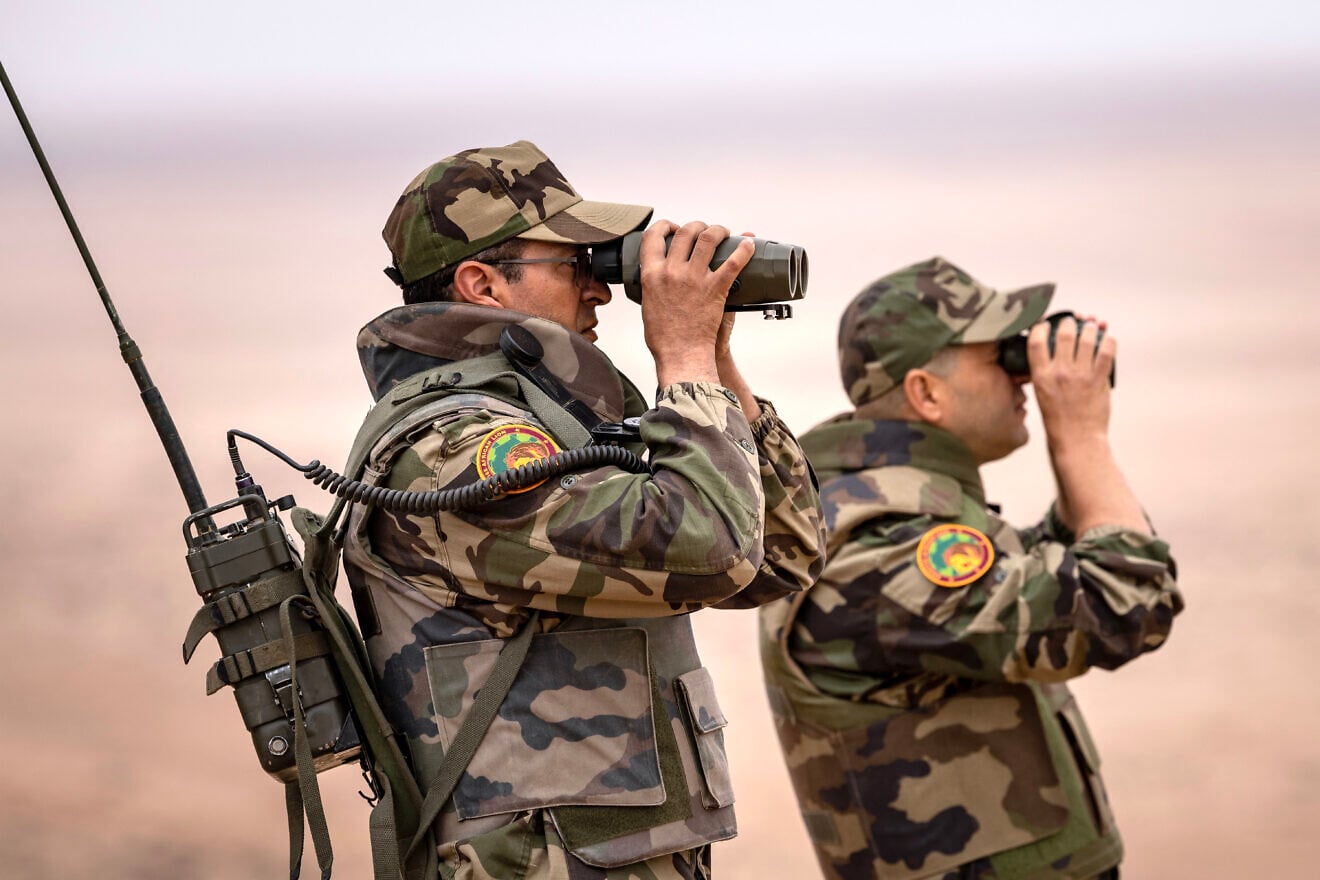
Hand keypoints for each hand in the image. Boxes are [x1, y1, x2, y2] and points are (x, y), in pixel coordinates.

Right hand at [639, 220, 754, 386]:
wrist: (681, 355)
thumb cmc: (665, 338)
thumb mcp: (649, 305)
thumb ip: (655, 287)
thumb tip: (659, 280)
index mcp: (651, 275)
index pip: (652, 237)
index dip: (664, 226)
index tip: (673, 227)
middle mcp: (671, 272)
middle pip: (685, 232)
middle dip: (697, 225)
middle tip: (704, 230)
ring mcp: (694, 279)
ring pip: (708, 238)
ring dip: (718, 230)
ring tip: (724, 232)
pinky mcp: (715, 289)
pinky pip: (733, 262)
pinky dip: (744, 250)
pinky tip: (748, 244)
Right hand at [1029, 316, 1116, 448]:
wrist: (1076, 439)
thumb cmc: (1059, 420)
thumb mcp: (1041, 394)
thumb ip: (1045, 373)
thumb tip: (1053, 355)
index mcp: (1041, 376)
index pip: (1037, 341)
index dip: (1041, 326)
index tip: (1046, 323)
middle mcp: (1060, 372)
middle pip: (1065, 334)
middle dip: (1070, 322)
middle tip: (1073, 321)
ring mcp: (1080, 375)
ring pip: (1087, 338)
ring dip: (1091, 327)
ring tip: (1092, 325)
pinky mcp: (1099, 379)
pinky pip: (1107, 352)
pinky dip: (1108, 341)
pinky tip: (1107, 339)